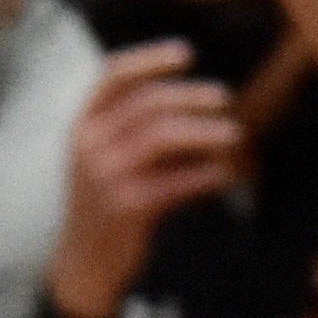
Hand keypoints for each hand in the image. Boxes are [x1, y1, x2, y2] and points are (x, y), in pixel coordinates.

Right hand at [47, 45, 243, 317]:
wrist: (85, 263)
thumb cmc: (106, 201)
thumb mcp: (105, 157)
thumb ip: (134, 126)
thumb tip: (197, 97)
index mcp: (83, 125)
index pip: (114, 75)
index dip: (151, 58)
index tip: (188, 53)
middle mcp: (89, 146)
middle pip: (147, 103)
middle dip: (191, 96)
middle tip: (224, 97)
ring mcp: (106, 177)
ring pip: (162, 136)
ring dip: (204, 131)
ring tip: (234, 134)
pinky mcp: (127, 208)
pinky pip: (176, 181)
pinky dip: (205, 174)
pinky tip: (224, 173)